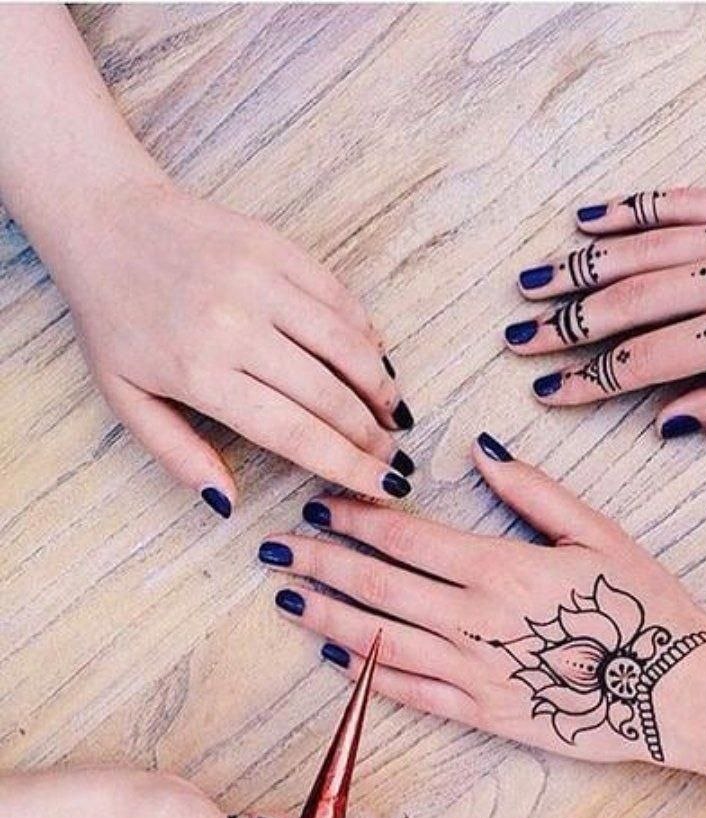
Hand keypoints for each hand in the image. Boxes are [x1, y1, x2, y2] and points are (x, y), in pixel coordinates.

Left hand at [58, 178, 414, 514]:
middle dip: (371, 436)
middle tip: (393, 458)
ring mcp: (259, 280)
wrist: (103, 218)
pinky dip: (367, 335)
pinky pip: (339, 299)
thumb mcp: (125, 398)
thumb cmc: (114, 318)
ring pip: (346, 346)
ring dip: (380, 387)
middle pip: (329, 396)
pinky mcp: (276, 247)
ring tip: (394, 416)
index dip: (347, 465)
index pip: (295, 432)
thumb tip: (227, 504)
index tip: (383, 486)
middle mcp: (235, 325)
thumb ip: (177, 454)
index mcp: (198, 372)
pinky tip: (377, 361)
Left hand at [258, 433, 705, 768]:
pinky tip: (334, 658)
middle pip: (380, 584)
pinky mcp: (485, 714)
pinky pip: (412, 693)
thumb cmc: (643, 605)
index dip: (357, 518)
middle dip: (324, 561)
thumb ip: (534, 491)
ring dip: (329, 614)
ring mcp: (476, 672)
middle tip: (278, 546)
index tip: (320, 503)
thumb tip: (480, 449)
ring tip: (287, 595)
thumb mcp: (598, 533)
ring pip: (382, 639)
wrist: (676, 692)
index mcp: (502, 567)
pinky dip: (369, 675)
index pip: (409, 537)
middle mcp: (476, 620)